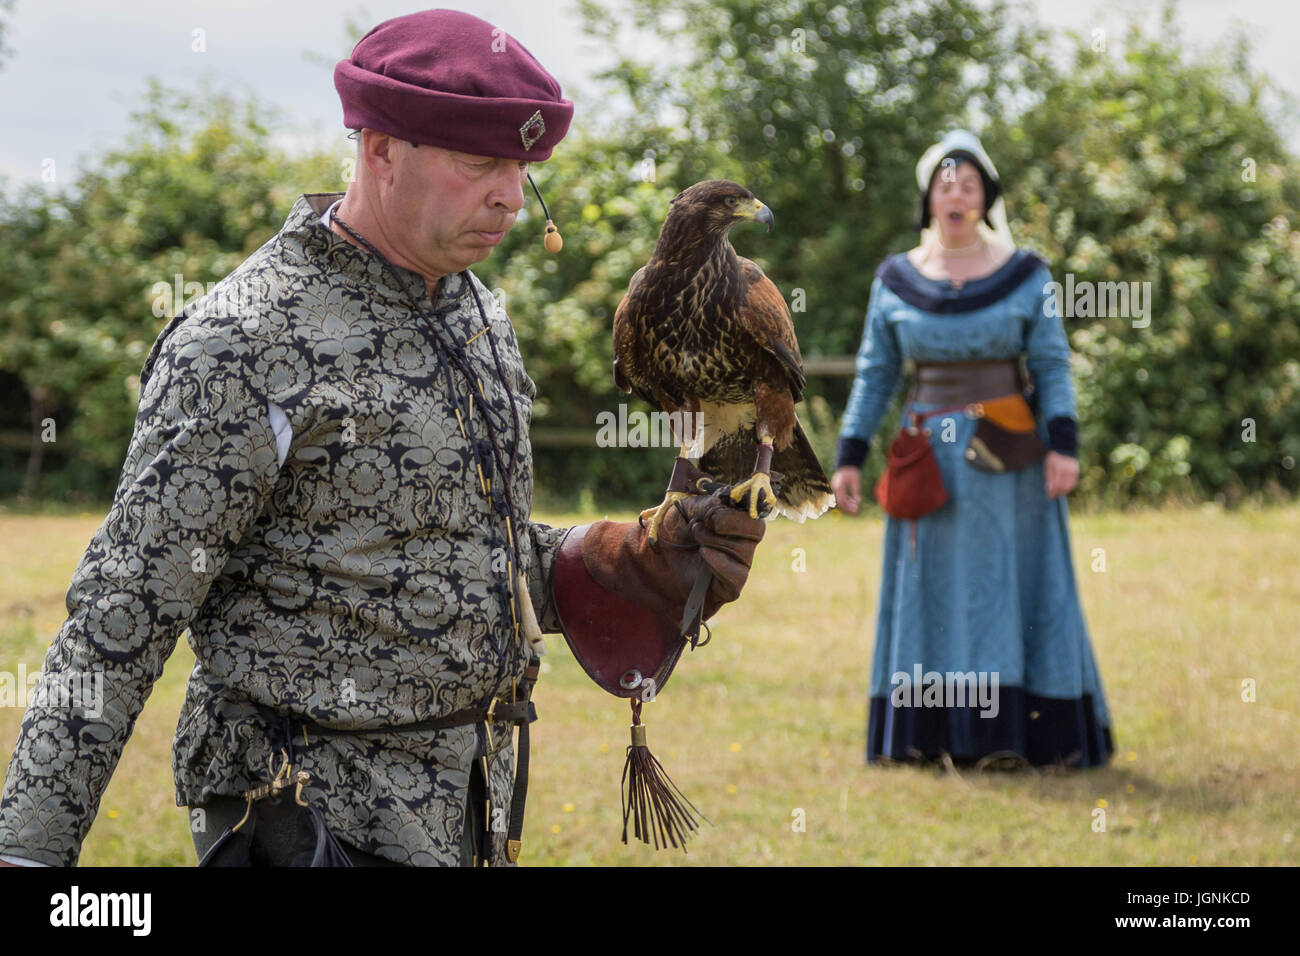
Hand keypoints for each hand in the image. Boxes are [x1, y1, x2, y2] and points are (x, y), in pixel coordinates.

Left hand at [582, 493, 765, 622]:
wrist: (647, 560)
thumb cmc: (670, 531)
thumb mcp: (686, 508)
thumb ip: (710, 504)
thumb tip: (728, 503)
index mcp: (736, 517)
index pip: (756, 509)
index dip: (741, 506)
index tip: (716, 505)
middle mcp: (742, 541)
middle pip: (756, 530)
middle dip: (729, 522)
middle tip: (703, 522)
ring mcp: (737, 565)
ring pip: (744, 553)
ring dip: (715, 541)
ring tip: (695, 537)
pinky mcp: (728, 588)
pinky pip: (736, 577)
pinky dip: (720, 563)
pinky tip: (703, 554)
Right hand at [831, 466, 861, 514]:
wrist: (846, 464)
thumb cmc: (852, 471)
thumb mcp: (856, 480)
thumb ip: (856, 491)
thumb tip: (858, 501)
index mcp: (839, 487)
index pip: (842, 501)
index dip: (848, 508)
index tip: (856, 511)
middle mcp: (835, 489)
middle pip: (840, 503)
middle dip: (848, 509)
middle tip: (856, 512)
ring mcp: (835, 489)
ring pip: (840, 501)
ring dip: (847, 506)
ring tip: (856, 509)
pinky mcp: (837, 488)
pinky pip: (840, 497)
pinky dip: (846, 501)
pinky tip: (853, 502)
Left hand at [1044, 451, 1078, 498]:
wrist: (1064, 450)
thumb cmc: (1053, 459)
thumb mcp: (1048, 466)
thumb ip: (1049, 478)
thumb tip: (1049, 489)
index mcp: (1059, 468)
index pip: (1056, 484)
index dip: (1052, 492)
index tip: (1049, 496)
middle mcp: (1067, 470)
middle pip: (1063, 486)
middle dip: (1057, 493)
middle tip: (1052, 496)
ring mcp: (1073, 471)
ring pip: (1069, 486)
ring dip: (1063, 491)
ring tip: (1057, 493)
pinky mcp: (1076, 472)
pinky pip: (1074, 482)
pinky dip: (1069, 487)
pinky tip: (1064, 489)